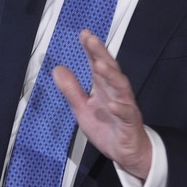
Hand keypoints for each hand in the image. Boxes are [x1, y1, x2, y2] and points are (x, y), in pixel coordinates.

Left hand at [53, 30, 151, 179]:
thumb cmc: (107, 127)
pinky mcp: (130, 124)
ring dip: (111, 76)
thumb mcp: (82, 109)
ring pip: (121, 88)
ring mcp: (125, 106)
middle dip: (101, 54)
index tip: (84, 33)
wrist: (127, 153)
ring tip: (100, 65)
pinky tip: (112, 104)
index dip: (91, 49)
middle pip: (110, 70)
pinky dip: (120, 108)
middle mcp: (116, 92)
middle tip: (91, 40)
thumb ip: (72, 89)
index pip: (98, 64)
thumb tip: (57, 68)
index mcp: (103, 87)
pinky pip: (127, 114)